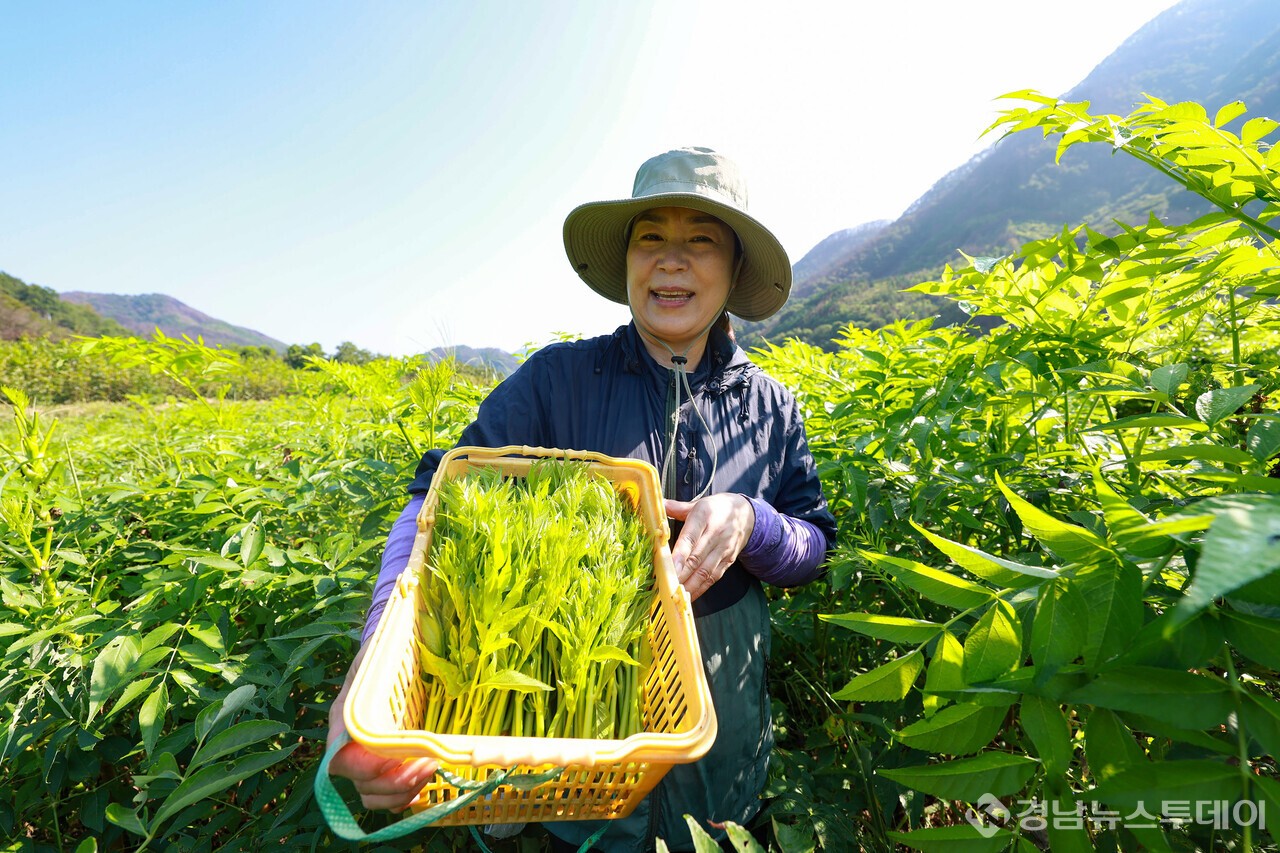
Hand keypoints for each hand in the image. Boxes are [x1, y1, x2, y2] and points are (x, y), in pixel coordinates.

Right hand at [327, 647, 438, 812]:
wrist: (388, 655)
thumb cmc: (378, 658)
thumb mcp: (370, 662)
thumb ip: (368, 683)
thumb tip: (369, 708)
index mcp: (342, 725)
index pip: (340, 762)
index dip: (366, 769)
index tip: (396, 757)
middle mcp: (350, 749)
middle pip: (362, 786)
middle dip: (396, 783)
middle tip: (428, 763)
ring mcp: (367, 761)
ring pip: (374, 797)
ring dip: (402, 793)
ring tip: (429, 770)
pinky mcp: (386, 767)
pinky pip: (388, 798)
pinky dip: (404, 799)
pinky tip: (423, 787)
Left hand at [665, 493, 754, 600]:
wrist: (747, 514)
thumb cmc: (717, 509)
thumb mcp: (698, 504)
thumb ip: (677, 507)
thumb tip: (658, 504)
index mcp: (704, 516)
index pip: (690, 537)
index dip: (679, 554)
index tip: (668, 566)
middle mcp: (716, 533)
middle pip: (696, 558)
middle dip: (680, 575)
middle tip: (665, 586)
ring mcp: (723, 549)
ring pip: (705, 571)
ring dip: (690, 585)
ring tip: (675, 595)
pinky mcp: (728, 560)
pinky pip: (713, 577)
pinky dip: (701, 588)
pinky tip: (689, 596)